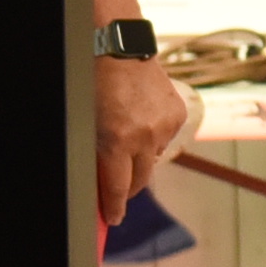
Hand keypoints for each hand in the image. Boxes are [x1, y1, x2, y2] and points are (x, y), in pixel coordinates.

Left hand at [93, 50, 191, 231]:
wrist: (118, 48)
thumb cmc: (94, 83)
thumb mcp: (87, 124)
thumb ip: (97, 154)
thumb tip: (102, 179)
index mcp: (117, 141)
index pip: (118, 189)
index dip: (115, 208)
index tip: (113, 219)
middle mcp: (145, 137)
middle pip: (141, 180)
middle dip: (129, 187)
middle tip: (119, 187)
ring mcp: (164, 125)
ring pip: (153, 158)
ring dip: (141, 155)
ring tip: (128, 135)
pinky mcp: (178, 114)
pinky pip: (165, 137)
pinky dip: (154, 135)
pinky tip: (143, 118)